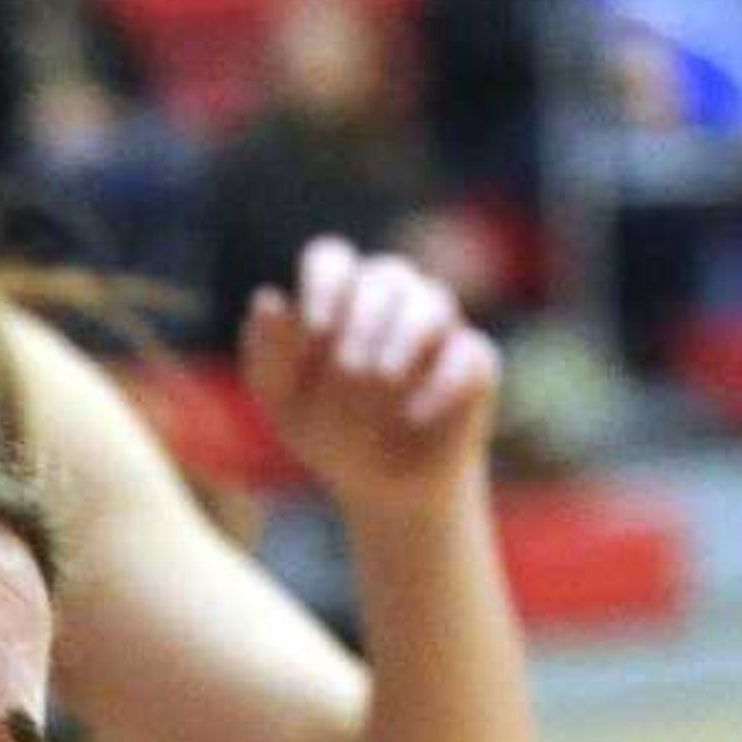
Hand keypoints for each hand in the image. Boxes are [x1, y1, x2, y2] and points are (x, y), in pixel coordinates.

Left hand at [242, 237, 500, 518]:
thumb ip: (267, 353)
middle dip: (362, 321)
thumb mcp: (283, 401)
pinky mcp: (474, 361)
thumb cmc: (328, 429)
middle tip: (348, 369)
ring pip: (433, 300)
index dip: (324, 284)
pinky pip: (469, 353)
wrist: (380, 483)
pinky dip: (441, 383)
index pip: (330, 258)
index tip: (315, 329)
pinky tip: (414, 414)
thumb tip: (267, 298)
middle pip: (386, 273)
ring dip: (402, 338)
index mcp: (340, 297)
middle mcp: (393, 298)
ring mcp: (439, 325)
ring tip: (382, 380)